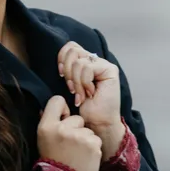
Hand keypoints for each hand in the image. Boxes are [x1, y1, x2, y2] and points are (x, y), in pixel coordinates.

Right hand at [37, 95, 101, 170]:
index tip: (63, 118)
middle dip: (76, 128)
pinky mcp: (92, 145)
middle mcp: (62, 129)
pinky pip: (95, 139)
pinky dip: (92, 147)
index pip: (57, 100)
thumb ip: (49, 121)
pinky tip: (84, 157)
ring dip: (85, 139)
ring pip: (87, 129)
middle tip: (69, 144)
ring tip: (76, 153)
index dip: (62, 109)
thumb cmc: (53, 160)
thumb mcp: (43, 139)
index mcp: (47, 126)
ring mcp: (79, 137)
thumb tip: (56, 106)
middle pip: (76, 118)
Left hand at [57, 41, 124, 156]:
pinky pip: (87, 68)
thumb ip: (68, 70)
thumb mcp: (71, 86)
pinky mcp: (110, 69)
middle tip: (71, 88)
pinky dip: (84, 83)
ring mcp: (103, 64)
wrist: (97, 123)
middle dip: (67, 71)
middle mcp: (94, 60)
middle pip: (72, 50)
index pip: (70, 47)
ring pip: (78, 62)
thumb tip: (59, 61)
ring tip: (81, 95)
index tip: (61, 75)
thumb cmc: (84, 109)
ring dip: (76, 82)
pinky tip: (90, 94)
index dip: (62, 58)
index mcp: (85, 61)